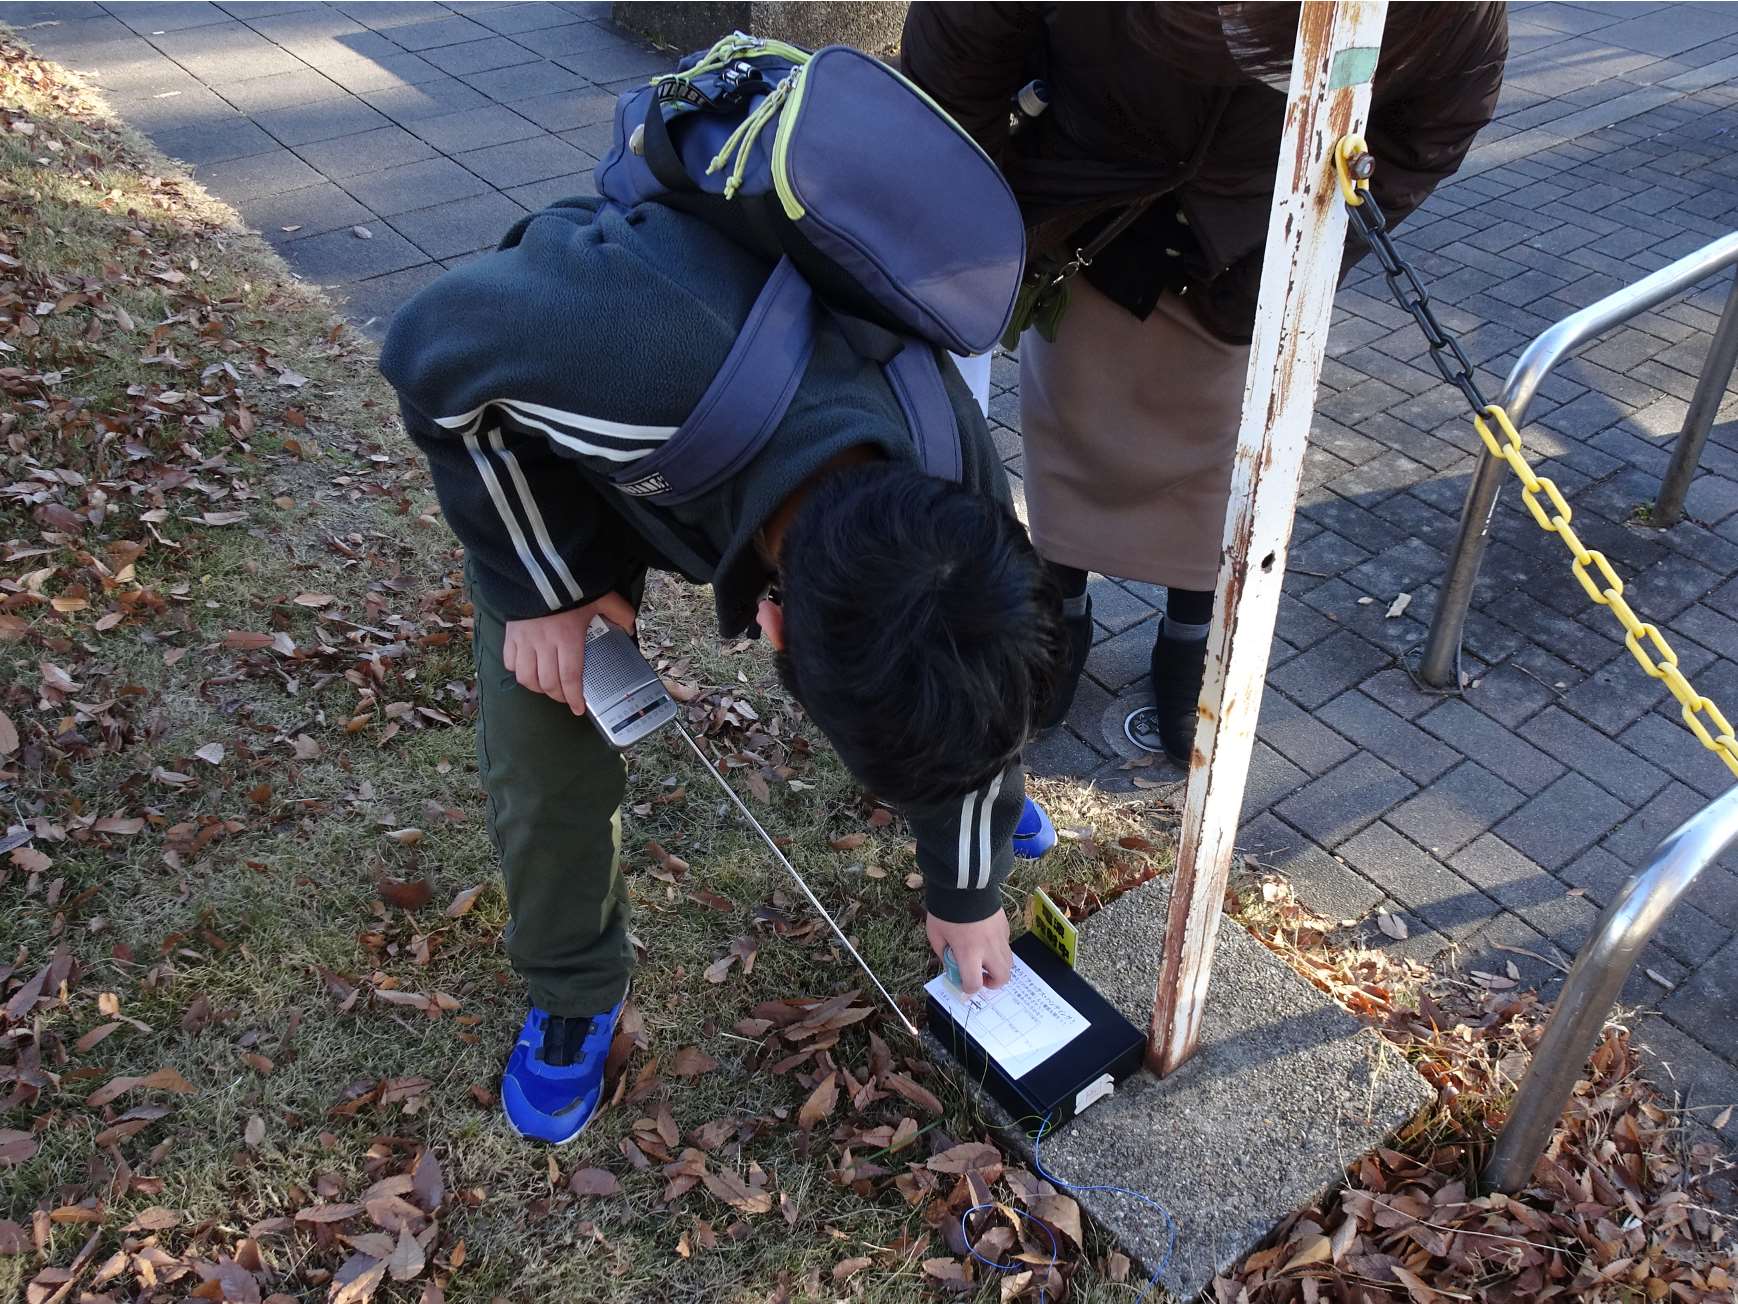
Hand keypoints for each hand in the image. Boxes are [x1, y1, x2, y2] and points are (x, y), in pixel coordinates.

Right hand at [502, 592, 636, 715]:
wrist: (539, 565)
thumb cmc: (571, 583)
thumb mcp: (602, 596)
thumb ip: (619, 612)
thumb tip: (630, 628)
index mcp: (567, 637)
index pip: (570, 677)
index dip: (574, 697)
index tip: (578, 708)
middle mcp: (543, 642)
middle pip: (547, 682)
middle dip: (558, 696)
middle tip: (567, 697)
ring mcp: (523, 639)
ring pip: (525, 677)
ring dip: (537, 687)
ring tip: (548, 687)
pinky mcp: (510, 632)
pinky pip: (509, 661)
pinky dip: (518, 671)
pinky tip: (529, 670)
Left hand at [926, 909, 1011, 996]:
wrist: (964, 883)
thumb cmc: (945, 910)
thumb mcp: (935, 934)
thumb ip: (944, 954)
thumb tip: (952, 966)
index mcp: (968, 952)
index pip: (974, 983)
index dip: (968, 989)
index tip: (963, 984)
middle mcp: (988, 948)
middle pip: (1003, 978)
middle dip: (992, 983)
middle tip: (980, 976)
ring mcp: (1000, 937)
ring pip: (1009, 963)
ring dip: (997, 968)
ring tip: (984, 959)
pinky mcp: (1005, 926)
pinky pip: (1006, 946)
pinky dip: (998, 950)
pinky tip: (985, 940)